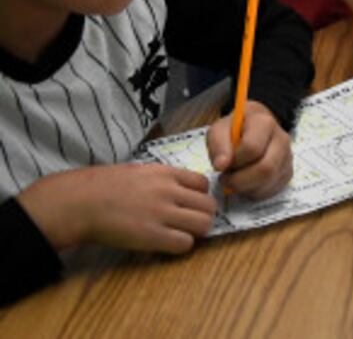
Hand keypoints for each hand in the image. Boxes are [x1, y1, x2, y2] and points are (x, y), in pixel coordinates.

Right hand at [15, 163, 216, 253]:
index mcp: (165, 173)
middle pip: (209, 205)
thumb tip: (178, 189)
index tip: (189, 205)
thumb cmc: (101, 187)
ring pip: (203, 224)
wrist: (78, 202)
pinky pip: (184, 243)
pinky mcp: (151, 236)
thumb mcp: (137, 171)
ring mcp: (162, 213)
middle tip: (189, 224)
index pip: (203, 183)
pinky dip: (180, 246)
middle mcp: (169, 191)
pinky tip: (166, 244)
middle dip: (203, 216)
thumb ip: (161, 179)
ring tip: (180, 234)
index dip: (199, 196)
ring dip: (196, 232)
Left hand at [207, 101, 293, 198]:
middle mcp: (282, 139)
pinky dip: (255, 192)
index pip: (252, 148)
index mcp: (264, 123)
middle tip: (225, 179)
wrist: (253, 128)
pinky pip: (273, 189)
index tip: (222, 164)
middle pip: (266, 168)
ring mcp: (288, 156)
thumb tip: (221, 166)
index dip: (234, 162)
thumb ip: (217, 145)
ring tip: (235, 181)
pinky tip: (246, 184)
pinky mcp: (288, 171)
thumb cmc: (234, 130)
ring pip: (270, 181)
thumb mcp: (219, 130)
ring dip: (247, 188)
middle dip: (240, 181)